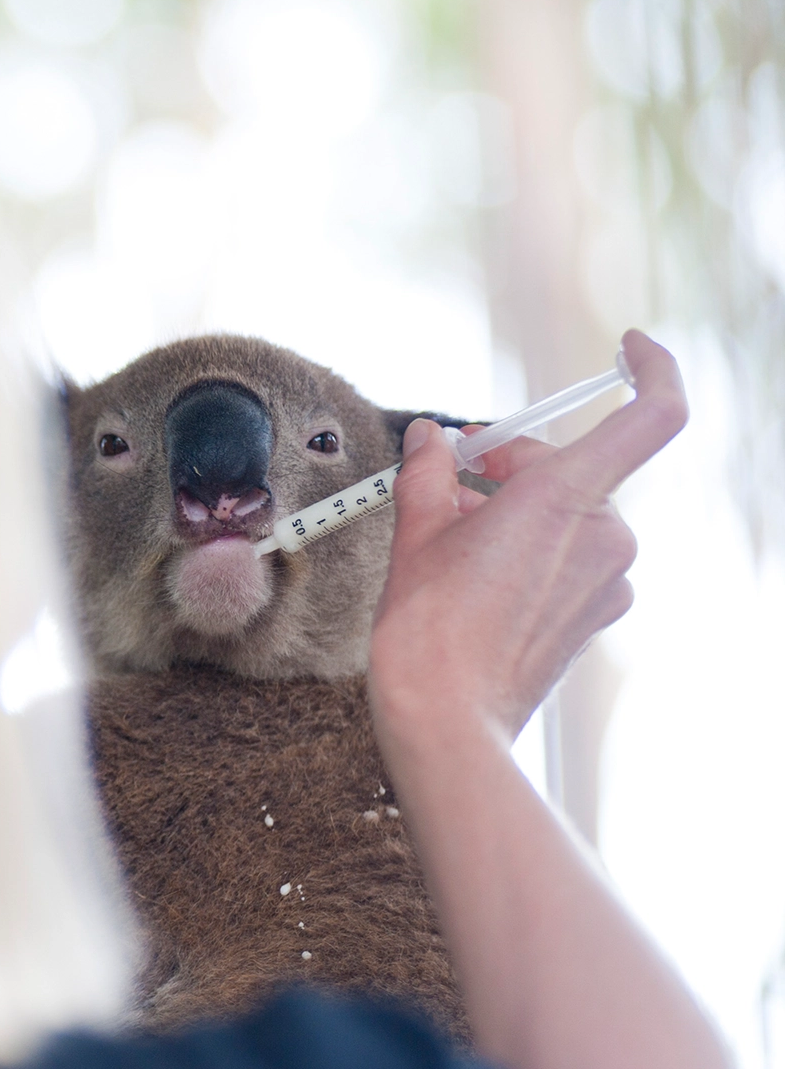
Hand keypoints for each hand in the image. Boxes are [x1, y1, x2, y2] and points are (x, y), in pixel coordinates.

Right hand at [370, 330, 686, 749]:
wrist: (446, 721)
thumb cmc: (429, 632)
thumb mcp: (416, 532)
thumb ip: (431, 472)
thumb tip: (432, 442)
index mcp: (564, 499)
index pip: (650, 415)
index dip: (652, 369)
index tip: (629, 348)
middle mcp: (602, 535)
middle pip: (575, 467)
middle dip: (513, 464)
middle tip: (453, 476)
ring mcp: (607, 579)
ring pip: (568, 515)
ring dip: (516, 512)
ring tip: (451, 539)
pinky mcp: (597, 612)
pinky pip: (570, 557)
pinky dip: (529, 551)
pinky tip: (476, 576)